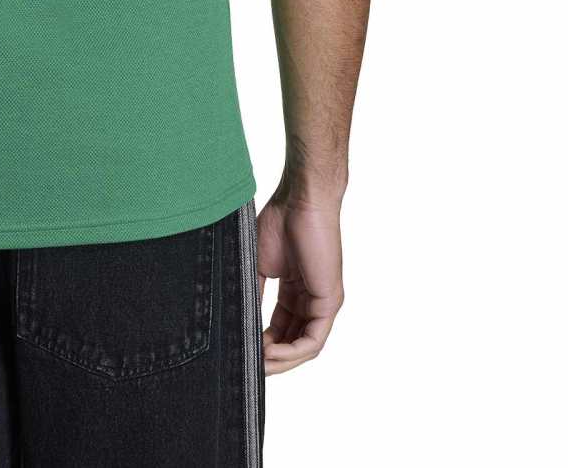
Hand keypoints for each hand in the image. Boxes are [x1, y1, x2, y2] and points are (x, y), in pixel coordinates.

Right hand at [255, 183, 344, 374]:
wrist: (299, 200)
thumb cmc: (279, 222)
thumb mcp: (258, 265)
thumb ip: (253, 293)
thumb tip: (237, 319)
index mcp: (296, 292)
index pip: (281, 329)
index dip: (262, 345)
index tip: (242, 352)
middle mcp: (312, 301)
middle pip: (293, 343)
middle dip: (271, 359)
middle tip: (248, 366)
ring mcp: (323, 303)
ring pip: (304, 347)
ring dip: (281, 361)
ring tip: (258, 365)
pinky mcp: (329, 301)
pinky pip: (313, 340)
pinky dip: (292, 352)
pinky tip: (271, 354)